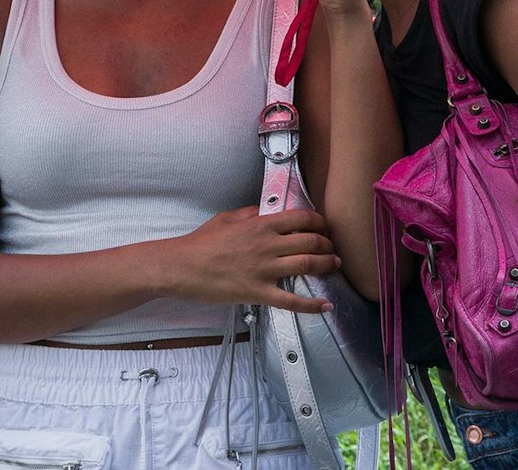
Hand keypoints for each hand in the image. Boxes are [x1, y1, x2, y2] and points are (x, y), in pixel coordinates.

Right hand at [164, 207, 338, 311]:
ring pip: (307, 265)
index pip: (302, 219)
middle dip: (328, 244)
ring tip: (334, 266)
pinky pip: (291, 301)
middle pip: (311, 242)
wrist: (182, 266)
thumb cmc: (202, 242)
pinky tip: (326, 306)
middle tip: (332, 248)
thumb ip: (251, 213)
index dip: (320, 222)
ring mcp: (264, 270)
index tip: (324, 226)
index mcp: (260, 225)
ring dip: (327, 265)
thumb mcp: (227, 218)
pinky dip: (312, 305)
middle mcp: (268, 246)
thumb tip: (268, 211)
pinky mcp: (259, 293)